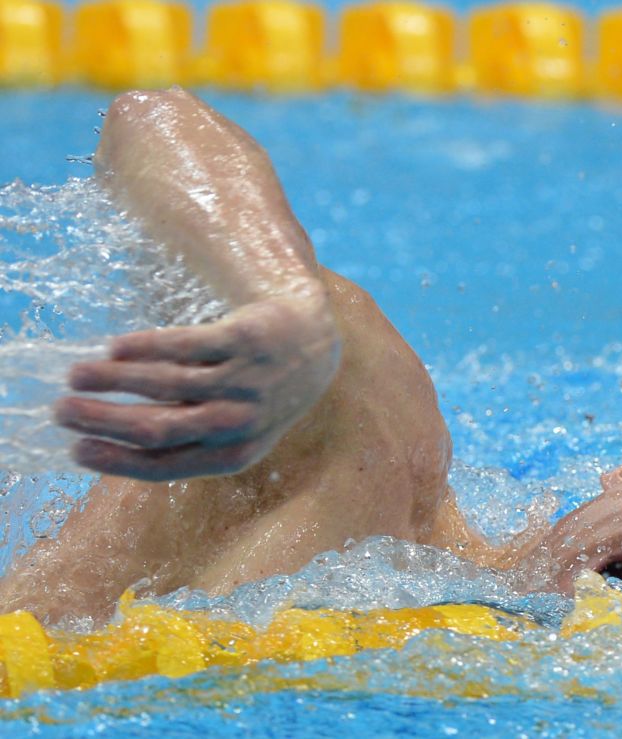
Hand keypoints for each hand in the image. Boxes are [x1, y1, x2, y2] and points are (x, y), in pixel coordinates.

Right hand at [54, 294, 340, 480]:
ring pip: (163, 383)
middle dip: (101, 422)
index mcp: (235, 455)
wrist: (314, 343)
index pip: (163, 464)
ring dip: (111, 380)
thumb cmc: (261, 395)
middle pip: (156, 427)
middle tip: (60, 412)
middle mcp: (239, 421)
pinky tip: (115, 348)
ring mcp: (244, 380)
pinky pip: (182, 344)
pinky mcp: (244, 339)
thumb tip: (114, 448)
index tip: (75, 451)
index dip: (115, 460)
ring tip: (76, 375)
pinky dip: (142, 347)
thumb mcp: (237, 431)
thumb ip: (189, 442)